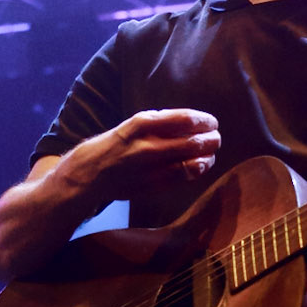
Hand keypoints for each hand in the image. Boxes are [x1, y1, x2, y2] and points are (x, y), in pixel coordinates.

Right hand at [98, 109, 219, 189]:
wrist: (90, 173)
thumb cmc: (115, 145)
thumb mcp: (133, 124)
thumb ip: (160, 123)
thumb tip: (192, 122)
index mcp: (143, 123)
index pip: (186, 119)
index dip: (205, 121)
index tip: (212, 122)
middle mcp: (148, 145)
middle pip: (194, 142)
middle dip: (211, 139)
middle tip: (216, 138)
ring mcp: (151, 168)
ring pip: (193, 163)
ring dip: (208, 157)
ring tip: (210, 153)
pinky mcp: (153, 186)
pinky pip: (184, 179)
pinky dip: (197, 171)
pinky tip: (200, 166)